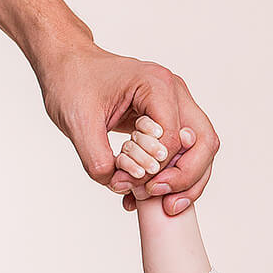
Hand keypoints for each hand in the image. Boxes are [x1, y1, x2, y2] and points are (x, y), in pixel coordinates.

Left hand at [34, 43, 218, 216]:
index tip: (132, 185)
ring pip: (203, 151)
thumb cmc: (73, 82)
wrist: (68, 66)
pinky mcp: (171, 121)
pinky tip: (151, 196)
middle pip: (204, 143)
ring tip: (165, 205)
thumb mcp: (77, 122)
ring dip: (187, 182)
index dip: (157, 168)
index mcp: (156, 84)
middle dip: (186, 179)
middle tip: (164, 202)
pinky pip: (186, 154)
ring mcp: (177, 106)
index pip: (174, 137)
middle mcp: (175, 93)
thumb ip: (97, 158)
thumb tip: (120, 187)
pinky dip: (174, 178)